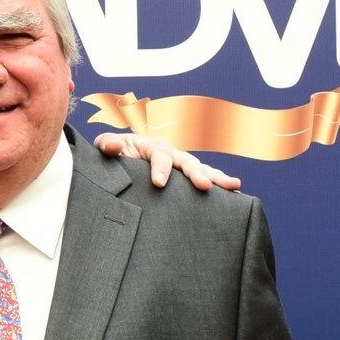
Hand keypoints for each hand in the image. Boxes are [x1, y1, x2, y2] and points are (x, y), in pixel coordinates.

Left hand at [92, 132, 241, 191]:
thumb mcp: (104, 147)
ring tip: (234, 185)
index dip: (160, 168)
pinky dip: (217, 186)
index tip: (159, 183)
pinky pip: (202, 181)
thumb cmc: (111, 154)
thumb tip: (116, 147)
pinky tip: (234, 195)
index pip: (159, 155)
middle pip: (186, 161)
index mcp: (151, 146)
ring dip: (216, 177)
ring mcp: (179, 167)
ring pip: (200, 169)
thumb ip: (107, 145)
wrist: (117, 162)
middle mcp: (170, 154)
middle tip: (204, 186)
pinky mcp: (183, 180)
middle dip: (196, 173)